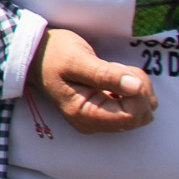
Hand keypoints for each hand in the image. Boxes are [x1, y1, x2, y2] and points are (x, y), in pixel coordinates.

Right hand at [29, 28, 156, 133]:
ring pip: (141, 112)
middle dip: (140, 90)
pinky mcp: (105, 112)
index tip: (124, 69)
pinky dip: (133, 90)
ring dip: (137, 88)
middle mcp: (93, 123)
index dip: (139, 92)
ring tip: (113, 70)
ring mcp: (99, 119)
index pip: (131, 116)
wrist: (37, 55)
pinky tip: (114, 77)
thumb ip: (105, 74)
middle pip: (140, 116)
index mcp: (84, 114)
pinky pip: (134, 107)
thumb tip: (136, 87)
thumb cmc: (53, 54)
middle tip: (118, 68)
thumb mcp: (77, 59)